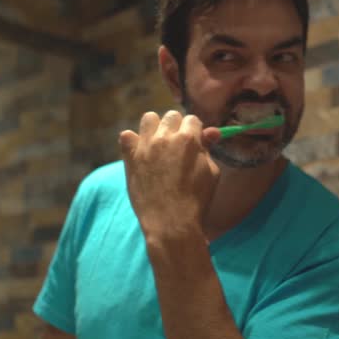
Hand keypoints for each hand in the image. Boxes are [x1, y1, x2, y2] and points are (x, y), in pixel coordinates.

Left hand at [118, 110, 221, 240]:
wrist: (171, 223)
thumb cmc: (197, 200)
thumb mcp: (212, 173)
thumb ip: (208, 149)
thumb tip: (211, 132)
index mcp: (188, 139)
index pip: (192, 119)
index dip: (195, 131)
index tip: (194, 143)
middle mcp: (165, 137)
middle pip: (171, 116)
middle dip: (176, 127)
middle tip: (178, 146)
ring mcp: (145, 146)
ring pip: (148, 118)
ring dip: (155, 127)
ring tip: (159, 144)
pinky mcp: (130, 157)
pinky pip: (126, 136)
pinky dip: (133, 141)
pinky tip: (141, 154)